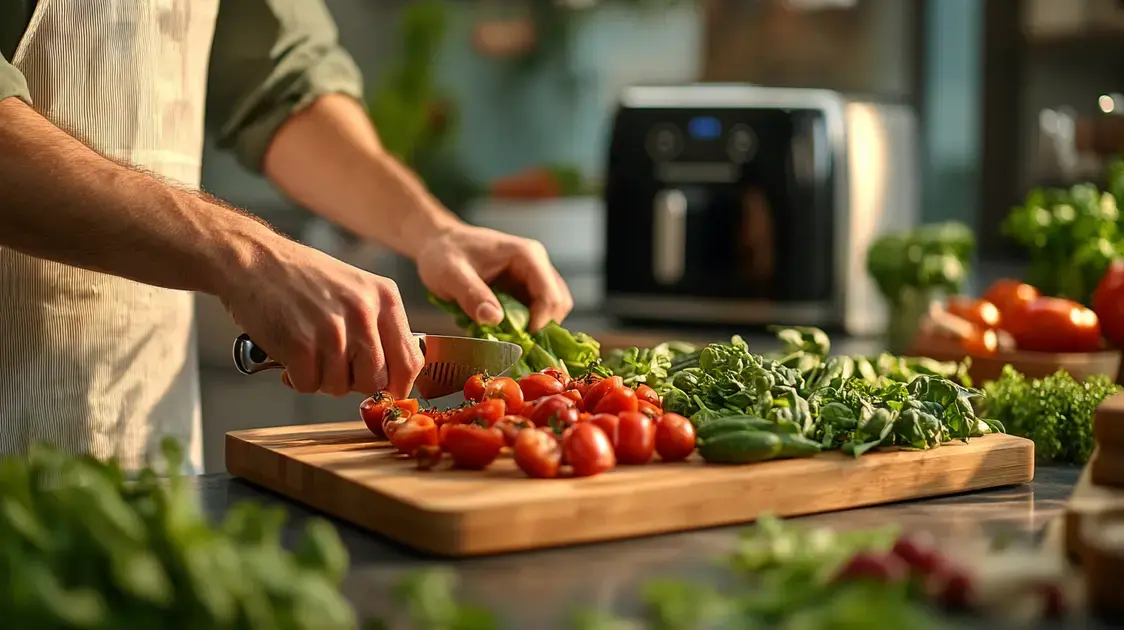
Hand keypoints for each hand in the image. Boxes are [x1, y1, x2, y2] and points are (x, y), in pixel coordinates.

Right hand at [219, 237, 424, 397]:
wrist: (253, 258)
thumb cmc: (303, 278)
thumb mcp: (356, 290)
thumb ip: (377, 327)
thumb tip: (392, 379)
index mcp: (385, 298)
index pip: (410, 361)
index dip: (397, 387)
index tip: (383, 393)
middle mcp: (364, 313)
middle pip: (375, 381)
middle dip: (353, 383)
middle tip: (332, 365)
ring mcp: (333, 329)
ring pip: (339, 387)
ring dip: (320, 378)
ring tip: (306, 349)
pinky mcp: (300, 344)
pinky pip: (308, 385)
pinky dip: (296, 377)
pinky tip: (288, 353)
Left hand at [416, 224, 573, 331]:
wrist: (438, 243)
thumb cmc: (444, 252)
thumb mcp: (451, 273)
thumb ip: (471, 294)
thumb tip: (494, 318)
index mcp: (527, 255)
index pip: (550, 295)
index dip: (540, 322)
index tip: (518, 341)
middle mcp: (537, 265)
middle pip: (558, 303)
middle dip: (540, 327)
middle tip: (514, 341)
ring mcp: (532, 277)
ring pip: (551, 310)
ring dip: (533, 328)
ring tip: (507, 336)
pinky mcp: (524, 289)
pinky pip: (536, 313)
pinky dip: (524, 326)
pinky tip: (503, 330)